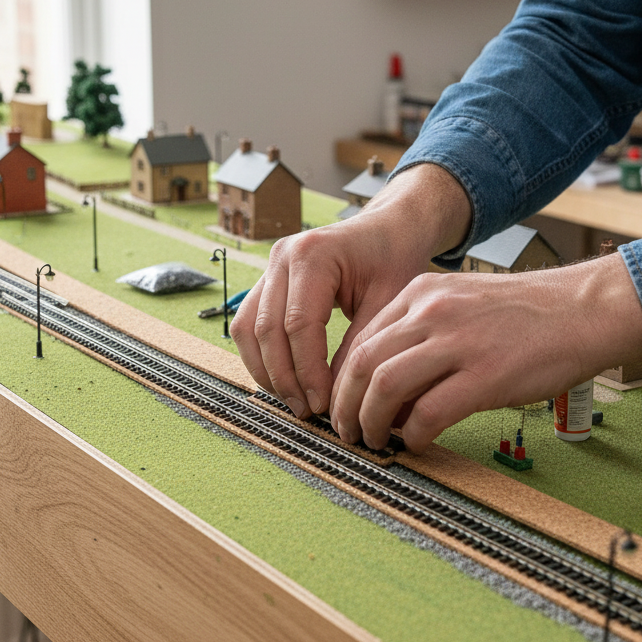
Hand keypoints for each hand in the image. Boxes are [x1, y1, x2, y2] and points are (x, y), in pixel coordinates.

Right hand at [231, 164, 472, 417]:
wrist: (388, 230)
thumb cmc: (393, 260)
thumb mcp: (388, 303)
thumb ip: (359, 346)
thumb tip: (336, 397)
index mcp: (314, 254)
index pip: (299, 324)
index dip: (307, 371)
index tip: (323, 405)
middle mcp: (283, 256)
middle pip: (267, 330)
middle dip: (284, 378)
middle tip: (306, 411)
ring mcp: (269, 266)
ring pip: (248, 329)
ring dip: (266, 370)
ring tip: (293, 401)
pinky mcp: (266, 280)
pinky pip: (248, 323)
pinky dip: (260, 356)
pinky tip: (284, 381)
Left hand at [329, 253, 641, 452]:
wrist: (585, 309)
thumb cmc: (527, 315)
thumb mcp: (461, 305)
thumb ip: (421, 336)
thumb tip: (388, 391)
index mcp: (422, 293)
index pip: (361, 339)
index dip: (343, 379)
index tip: (343, 404)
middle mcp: (431, 312)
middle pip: (361, 363)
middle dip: (344, 404)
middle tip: (346, 430)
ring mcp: (457, 342)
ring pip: (384, 387)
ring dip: (370, 422)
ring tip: (373, 440)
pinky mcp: (485, 375)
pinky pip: (428, 413)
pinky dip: (414, 435)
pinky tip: (418, 443)